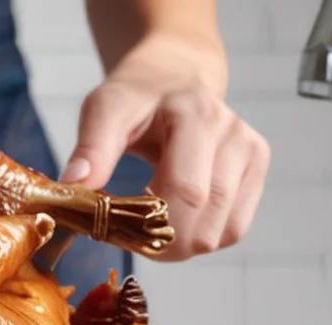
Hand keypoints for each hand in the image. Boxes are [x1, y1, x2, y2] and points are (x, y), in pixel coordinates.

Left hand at [60, 35, 269, 260]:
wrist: (175, 73)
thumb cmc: (136, 96)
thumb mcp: (104, 110)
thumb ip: (91, 147)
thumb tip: (73, 183)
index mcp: (193, 115)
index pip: (185, 192)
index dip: (151, 225)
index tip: (116, 231)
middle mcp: (230, 131)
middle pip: (205, 218)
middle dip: (163, 242)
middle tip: (130, 238)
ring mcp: (250, 150)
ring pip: (223, 230)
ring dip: (183, 245)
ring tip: (151, 227)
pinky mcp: (257, 167)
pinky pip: (234, 227)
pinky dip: (202, 237)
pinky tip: (176, 222)